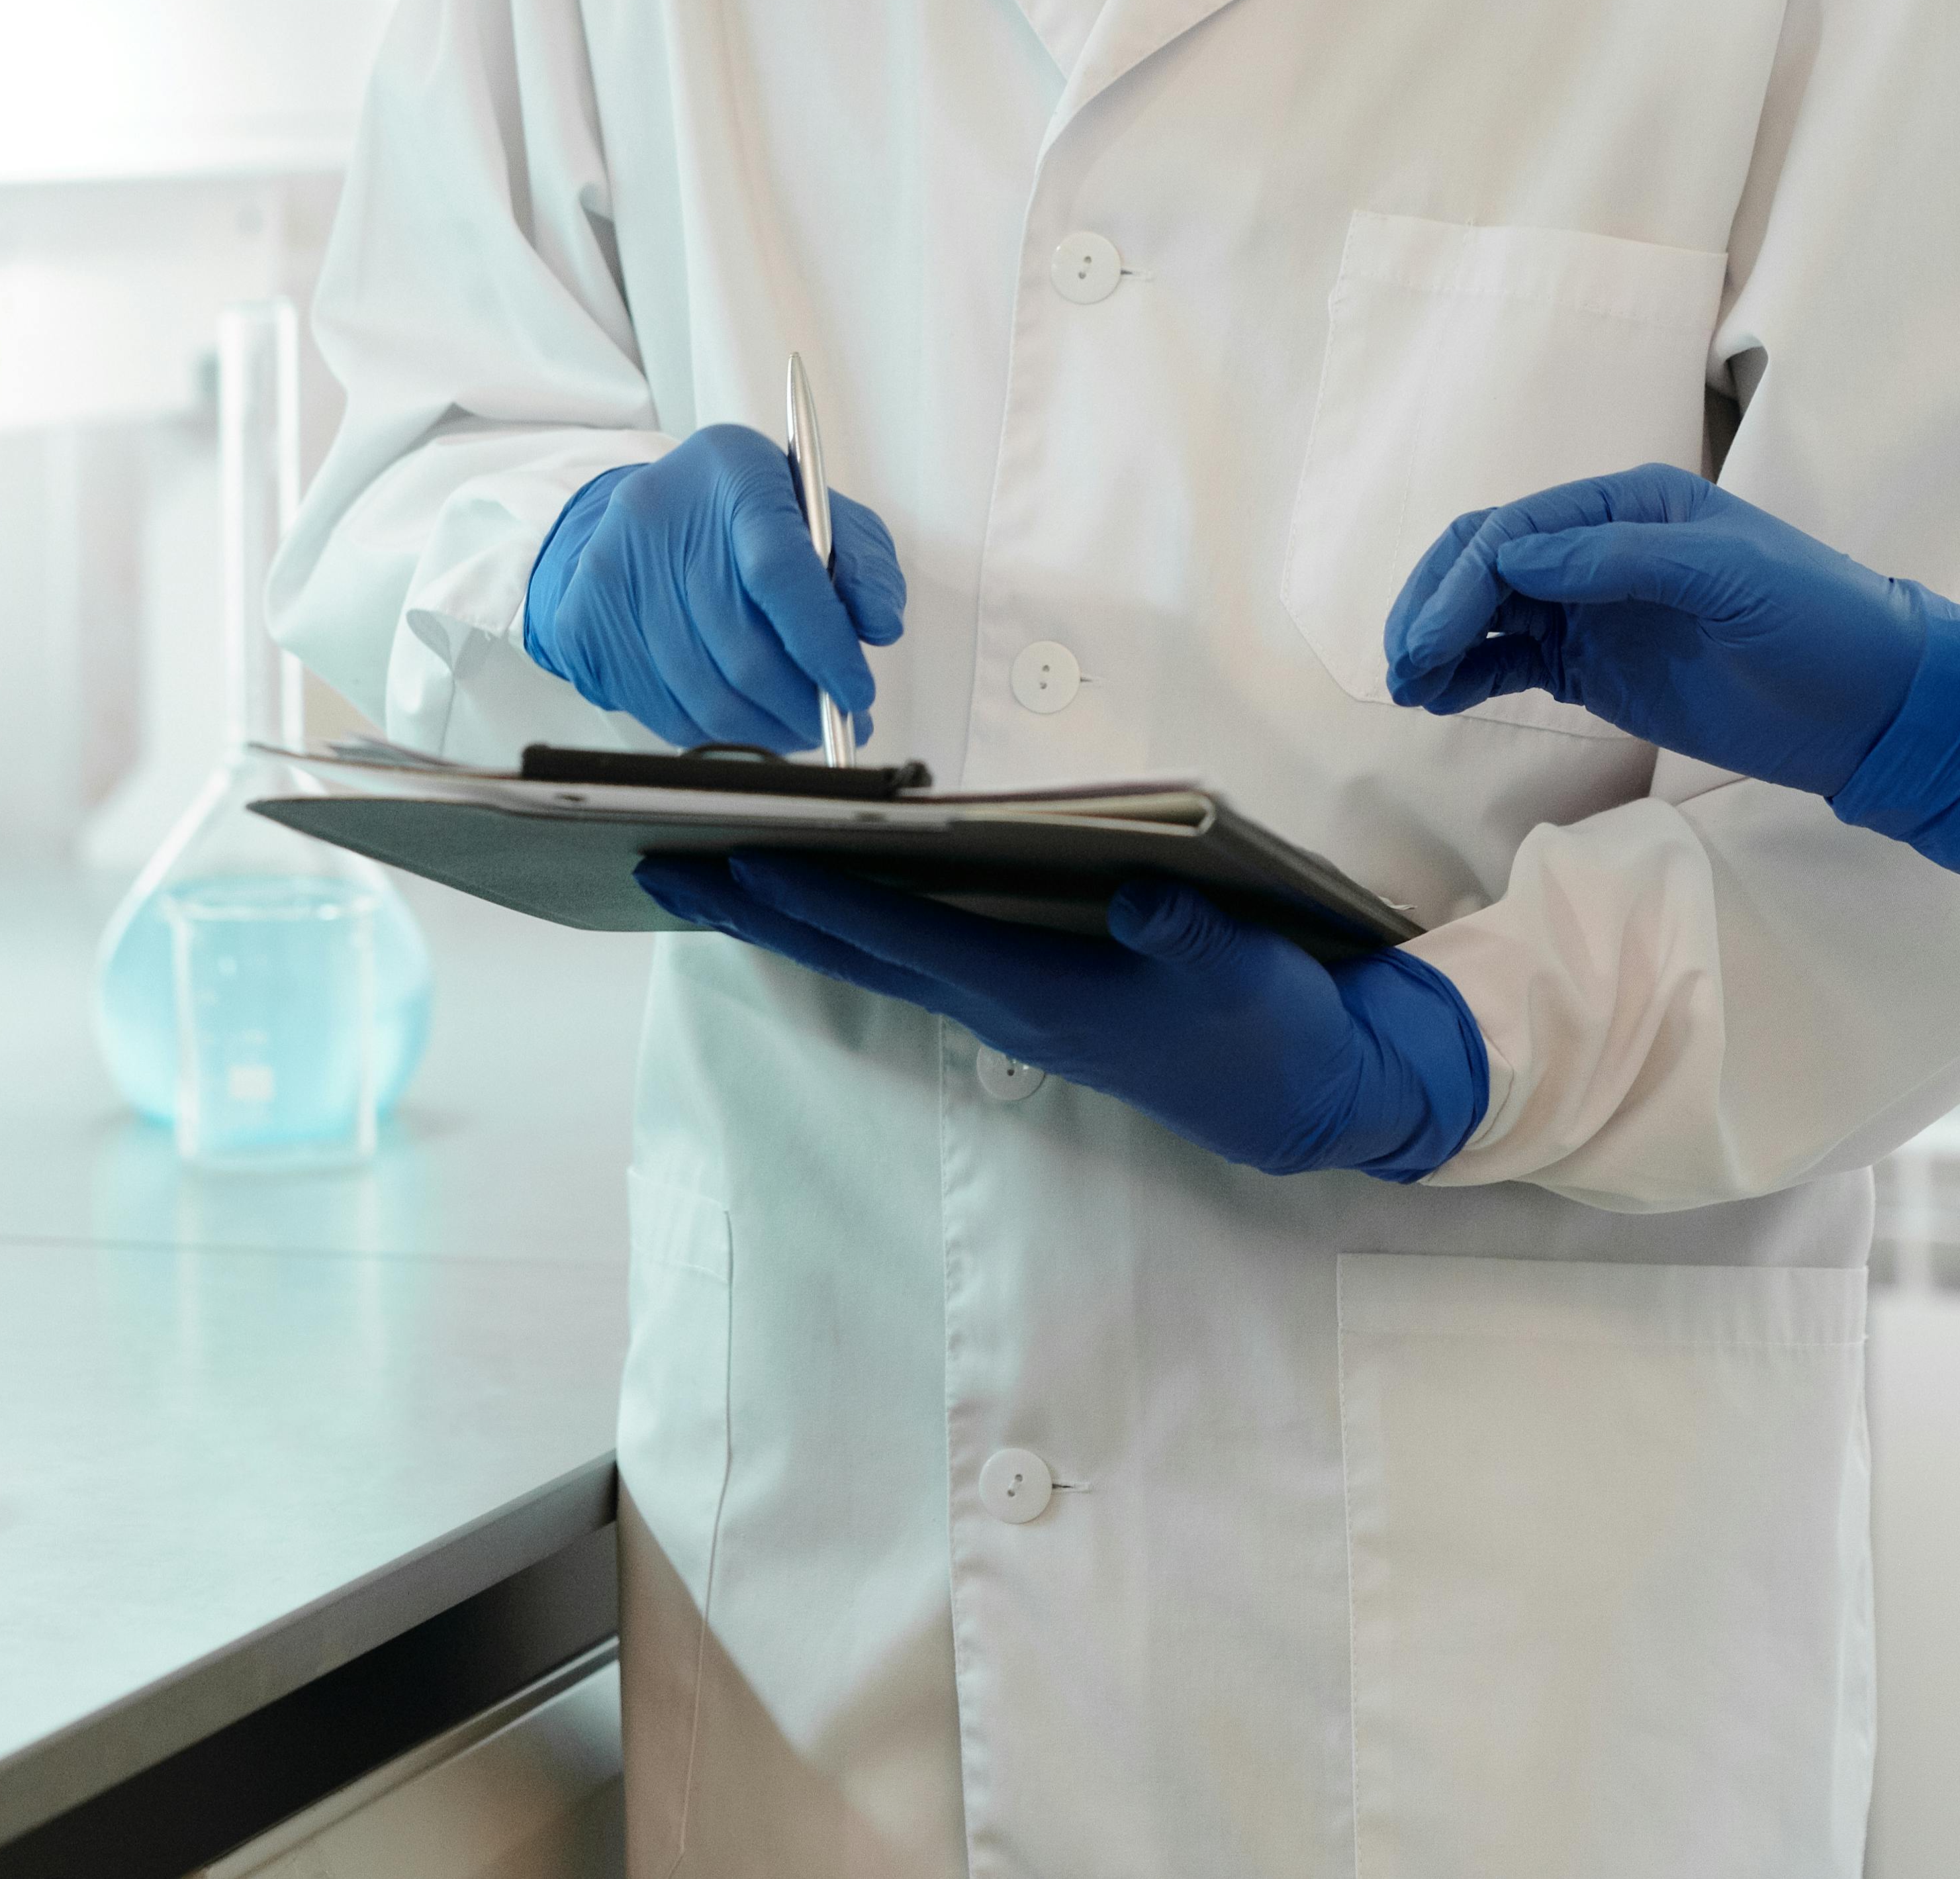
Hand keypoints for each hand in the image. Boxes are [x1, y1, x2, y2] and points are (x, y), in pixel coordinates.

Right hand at [521, 425, 906, 752]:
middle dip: (801, 704)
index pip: (780, 570)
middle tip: (836, 723)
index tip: (855, 693)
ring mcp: (610, 571)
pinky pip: (662, 710)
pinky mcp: (583, 621)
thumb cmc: (742, 515)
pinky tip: (743, 718)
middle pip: (740, 646)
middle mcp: (659, 516)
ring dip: (764, 730)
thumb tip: (877, 625)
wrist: (650, 511)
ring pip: (703, 692)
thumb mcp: (817, 511)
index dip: (823, 645)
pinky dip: (714, 731)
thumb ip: (862, 561)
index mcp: (731, 472)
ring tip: (797, 728)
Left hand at [636, 855, 1483, 1180]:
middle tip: (656, 864)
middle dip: (756, 907)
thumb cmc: (1271, 1025)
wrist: (1303, 1101)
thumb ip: (1189, 938)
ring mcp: (1004, 1005)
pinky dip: (849, 919)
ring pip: (871, 953)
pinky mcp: (1020, 997)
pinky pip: (909, 954)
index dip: (821, 898)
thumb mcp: (1247, 975)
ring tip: (703, 868)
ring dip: (787, 914)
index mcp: (1041, 994)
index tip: (738, 858)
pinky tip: (815, 890)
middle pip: (854, 948)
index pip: (905, 937)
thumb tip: (1138, 901)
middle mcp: (1001, 1003)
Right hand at [1380, 461, 1929, 797]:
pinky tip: (1437, 696)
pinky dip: (1468, 674)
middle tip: (1403, 662)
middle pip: (1487, 563)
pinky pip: (1512, 662)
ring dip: (1439, 641)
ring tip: (1406, 687)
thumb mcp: (1728, 575)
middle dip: (1434, 605)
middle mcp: (1598, 550)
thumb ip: (1620, 560)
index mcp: (1629, 506)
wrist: (1872, 705)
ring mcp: (1592, 612)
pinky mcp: (1595, 668)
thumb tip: (1515, 559)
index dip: (1465, 577)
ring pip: (1488, 613)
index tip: (1430, 637)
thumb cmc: (1814, 620)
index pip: (1519, 528)